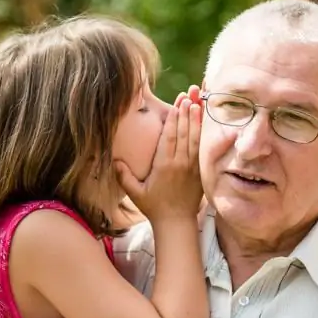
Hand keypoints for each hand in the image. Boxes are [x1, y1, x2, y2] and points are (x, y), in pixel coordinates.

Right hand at [115, 87, 202, 220]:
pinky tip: (203, 122)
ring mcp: (192, 166)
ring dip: (196, 119)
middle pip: (184, 132)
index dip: (174, 118)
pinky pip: (201, 147)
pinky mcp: (199, 170)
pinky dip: (203, 133)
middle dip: (186, 111)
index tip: (177, 103)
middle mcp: (180, 163)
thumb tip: (114, 160)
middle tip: (188, 94)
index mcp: (164, 165)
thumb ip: (124, 176)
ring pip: (195, 137)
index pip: (170, 136)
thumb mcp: (135, 193)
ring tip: (196, 101)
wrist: (176, 222)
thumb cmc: (154, 207)